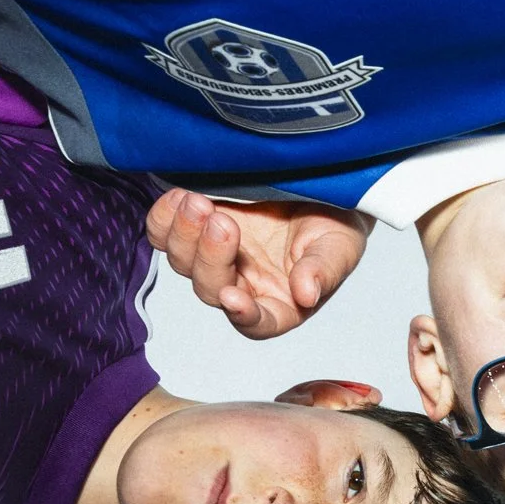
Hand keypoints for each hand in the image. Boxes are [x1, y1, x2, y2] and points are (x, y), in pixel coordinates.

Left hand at [146, 188, 368, 338]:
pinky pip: (163, 233)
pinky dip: (165, 218)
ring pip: (182, 262)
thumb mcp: (341, 244)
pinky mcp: (195, 228)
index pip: (257, 323)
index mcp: (280, 302)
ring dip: (186, 234)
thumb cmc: (334, 221)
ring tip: (199, 202)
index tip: (233, 296)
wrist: (315, 179)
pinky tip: (181, 197)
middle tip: (223, 222)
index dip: (243, 315)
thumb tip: (306, 294)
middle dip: (211, 257)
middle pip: (210, 289)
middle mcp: (243, 284)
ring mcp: (215, 256)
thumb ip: (324, 270)